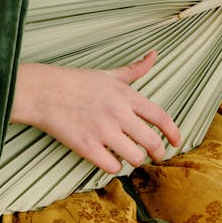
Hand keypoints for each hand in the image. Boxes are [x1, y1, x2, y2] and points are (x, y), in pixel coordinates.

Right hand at [11, 51, 180, 173]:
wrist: (44, 91)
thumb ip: (135, 69)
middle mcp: (119, 113)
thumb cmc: (76, 82)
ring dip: (135, 159)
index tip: (177, 142)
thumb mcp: (110, 74)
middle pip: (152, 141)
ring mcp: (103, 131)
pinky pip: (112, 167)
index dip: (173, 132)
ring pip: (135, 157)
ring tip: (129, 155)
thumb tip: (154, 55)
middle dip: (158, 152)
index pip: (160, 116)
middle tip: (156, 155)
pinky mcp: (87, 146)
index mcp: (126, 96)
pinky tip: (109, 160)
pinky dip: (114, 167)